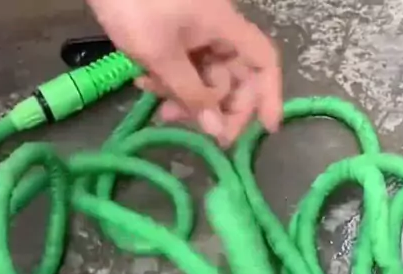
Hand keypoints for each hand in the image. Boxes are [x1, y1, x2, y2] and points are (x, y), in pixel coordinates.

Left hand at [86, 0, 281, 145]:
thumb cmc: (133, 5)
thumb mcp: (161, 56)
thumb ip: (192, 94)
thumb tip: (218, 130)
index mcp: (224, 28)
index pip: (263, 62)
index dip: (269, 96)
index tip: (266, 130)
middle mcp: (217, 31)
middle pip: (234, 78)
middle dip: (218, 108)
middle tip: (200, 132)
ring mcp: (195, 34)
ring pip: (205, 79)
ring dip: (187, 99)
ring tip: (161, 107)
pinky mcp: (174, 36)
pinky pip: (183, 68)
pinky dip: (169, 82)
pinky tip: (144, 81)